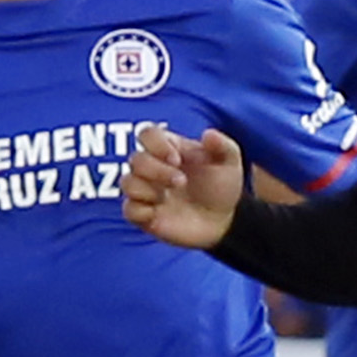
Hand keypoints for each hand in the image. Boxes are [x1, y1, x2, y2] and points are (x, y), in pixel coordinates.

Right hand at [120, 125, 245, 249]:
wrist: (224, 221)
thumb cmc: (222, 187)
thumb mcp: (230, 163)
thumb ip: (222, 146)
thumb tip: (208, 134)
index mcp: (169, 149)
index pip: (147, 134)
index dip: (156, 144)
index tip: (177, 159)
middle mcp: (153, 168)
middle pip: (135, 159)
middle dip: (157, 170)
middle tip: (182, 182)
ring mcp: (147, 192)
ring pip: (127, 183)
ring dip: (146, 189)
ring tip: (167, 198)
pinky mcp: (144, 215)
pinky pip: (129, 210)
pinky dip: (141, 210)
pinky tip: (157, 213)